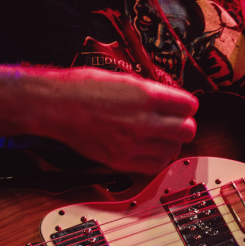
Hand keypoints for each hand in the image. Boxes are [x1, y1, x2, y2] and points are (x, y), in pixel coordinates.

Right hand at [36, 67, 197, 172]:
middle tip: (175, 122)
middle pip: (187, 130)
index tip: (182, 106)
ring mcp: (132, 144)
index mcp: (145, 96)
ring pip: (174, 150)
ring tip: (160, 136)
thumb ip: (150, 92)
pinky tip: (150, 149)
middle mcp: (142, 121)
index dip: (187, 105)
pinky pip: (155, 166)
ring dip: (172, 143)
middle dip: (184, 125)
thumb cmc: (83, 88)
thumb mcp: (123, 79)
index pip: (189, 105)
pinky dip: (158, 158)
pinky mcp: (121, 161)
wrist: (55, 107)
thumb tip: (170, 102)